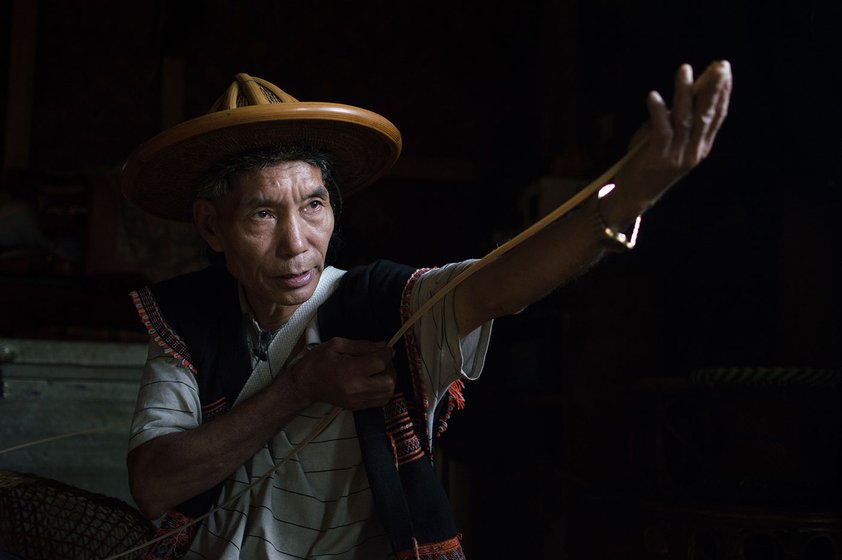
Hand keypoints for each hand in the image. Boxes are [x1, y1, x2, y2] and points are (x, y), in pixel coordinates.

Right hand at [282, 337, 396, 410]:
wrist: (304, 385)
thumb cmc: (317, 361)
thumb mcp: (336, 345)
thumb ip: (362, 345)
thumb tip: (383, 346)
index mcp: (350, 370)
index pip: (380, 363)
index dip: (387, 353)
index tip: (387, 348)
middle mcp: (355, 388)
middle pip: (389, 382)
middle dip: (390, 368)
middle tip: (383, 360)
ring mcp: (357, 400)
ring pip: (387, 393)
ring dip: (389, 380)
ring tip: (379, 370)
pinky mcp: (357, 407)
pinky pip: (380, 401)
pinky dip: (383, 390)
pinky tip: (375, 380)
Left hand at [614, 60, 732, 207]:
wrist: (635, 195)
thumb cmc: (649, 163)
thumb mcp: (668, 141)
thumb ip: (675, 121)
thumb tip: (681, 94)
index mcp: (701, 147)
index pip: (717, 117)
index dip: (723, 93)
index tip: (726, 71)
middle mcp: (693, 152)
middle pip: (706, 115)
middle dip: (713, 88)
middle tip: (719, 66)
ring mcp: (677, 156)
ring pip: (684, 119)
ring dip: (684, 92)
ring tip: (685, 70)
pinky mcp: (658, 158)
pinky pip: (660, 131)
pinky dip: (657, 112)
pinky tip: (654, 96)